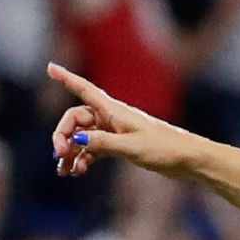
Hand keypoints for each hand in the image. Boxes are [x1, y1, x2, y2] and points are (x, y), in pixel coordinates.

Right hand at [47, 63, 204, 178]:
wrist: (189, 160)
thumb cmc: (165, 149)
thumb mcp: (132, 146)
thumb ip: (104, 143)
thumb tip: (77, 141)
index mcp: (115, 111)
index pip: (85, 90)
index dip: (67, 78)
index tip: (50, 67)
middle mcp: (112, 118)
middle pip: (76, 120)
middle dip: (63, 135)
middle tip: (58, 155)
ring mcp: (116, 131)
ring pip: (83, 137)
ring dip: (71, 152)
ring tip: (63, 171)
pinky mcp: (121, 145)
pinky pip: (94, 149)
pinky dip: (84, 159)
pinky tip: (77, 172)